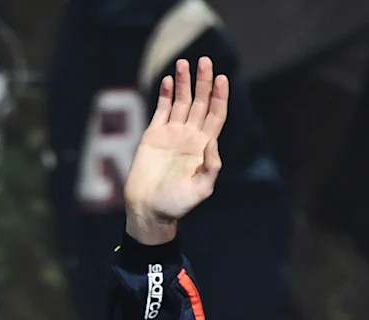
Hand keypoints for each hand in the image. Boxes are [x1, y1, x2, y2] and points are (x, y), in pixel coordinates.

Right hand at [124, 56, 228, 245]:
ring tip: (184, 63)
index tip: (221, 78)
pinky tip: (168, 80)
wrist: (147, 209)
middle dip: (203, 82)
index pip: (215, 115)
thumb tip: (213, 144)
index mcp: (204, 147)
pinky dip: (165, 94)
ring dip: (184, 83)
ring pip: (181, 102)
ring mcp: (171, 134)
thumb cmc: (175, 205)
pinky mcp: (153, 135)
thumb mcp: (199, 191)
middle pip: (200, 103)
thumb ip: (210, 169)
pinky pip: (161, 110)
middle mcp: (190, 136)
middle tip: (205, 61)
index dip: (219, 97)